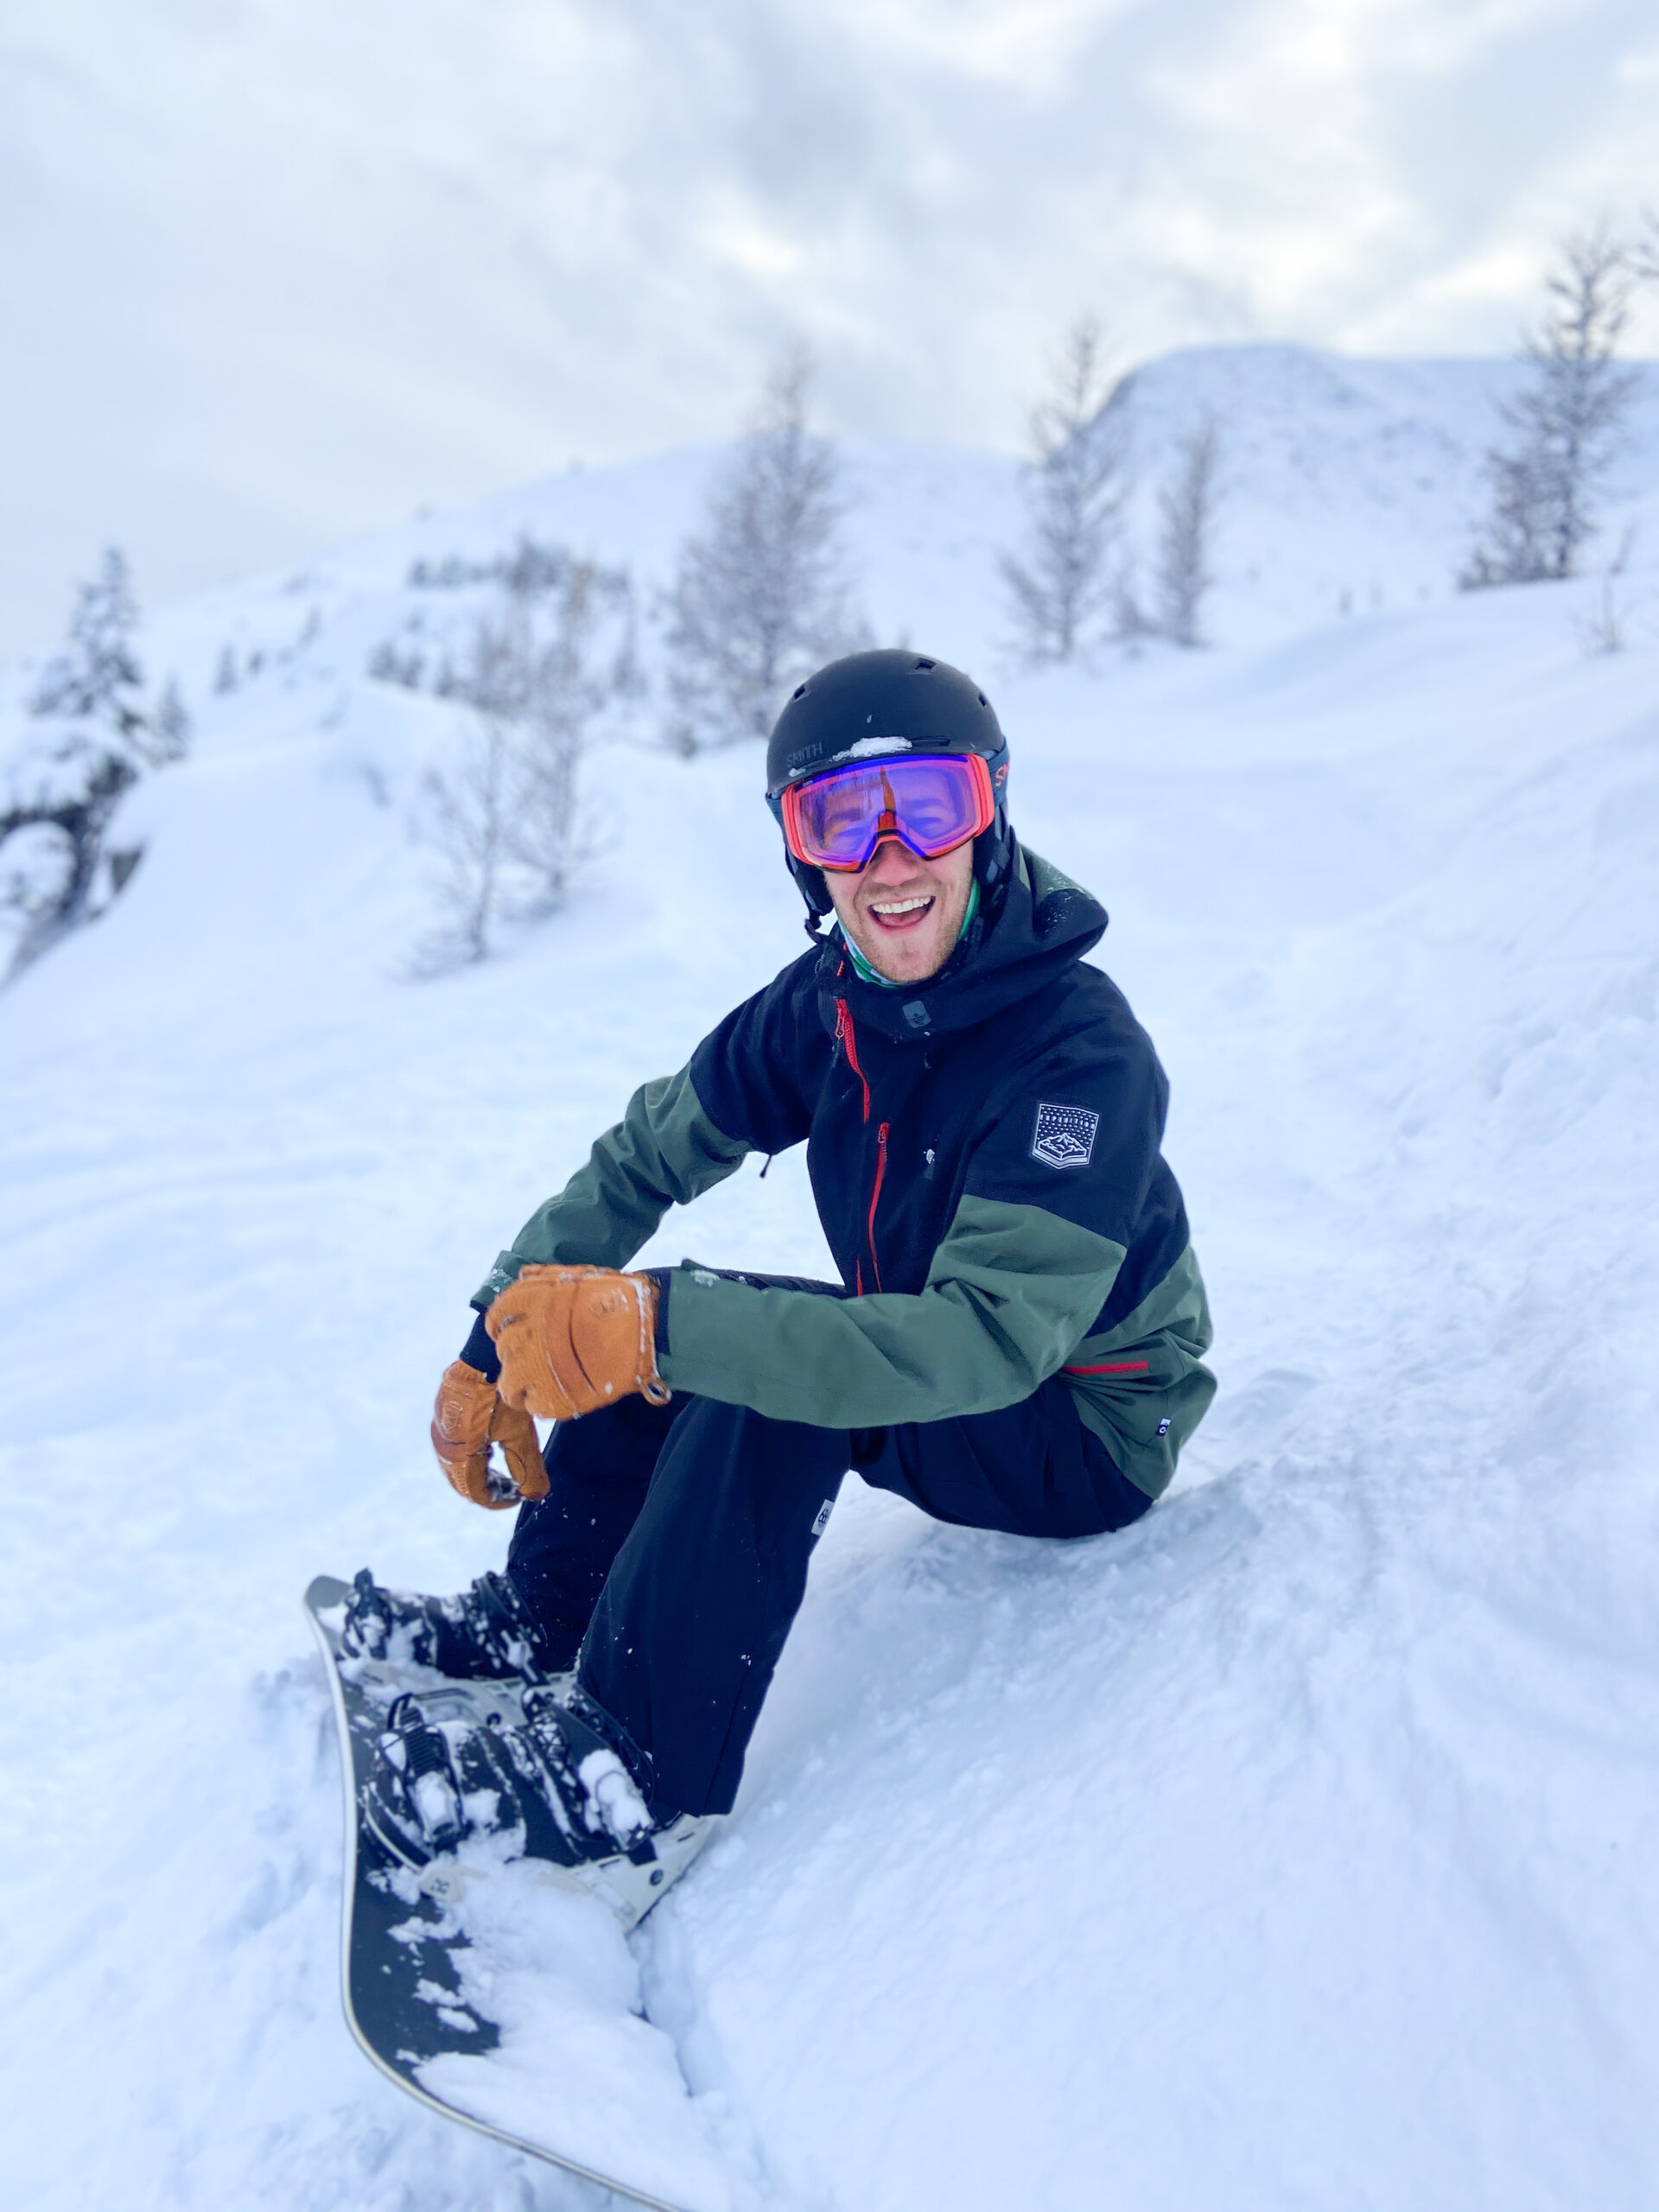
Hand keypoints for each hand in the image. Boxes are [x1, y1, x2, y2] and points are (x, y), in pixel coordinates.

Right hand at [431, 1358, 549, 1510]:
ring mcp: (440, 1423)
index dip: (498, 1500)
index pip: (474, 1491)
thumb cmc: (505, 1395)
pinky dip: (470, 1452)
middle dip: (487, 1487)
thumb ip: (527, 1468)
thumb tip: (536, 1496)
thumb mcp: (520, 1434)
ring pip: (455, 1461)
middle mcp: (442, 1442)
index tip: (519, 1497)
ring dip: (478, 1470)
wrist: (487, 1351)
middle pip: (461, 1479)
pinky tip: (488, 1444)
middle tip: (511, 1488)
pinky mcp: (444, 1407)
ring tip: (502, 1470)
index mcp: (458, 1454)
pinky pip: (452, 1441)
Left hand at [485, 1264, 669, 1421]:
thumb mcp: (579, 1276)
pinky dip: (541, 1403)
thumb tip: (524, 1277)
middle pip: (504, 1352)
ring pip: (510, 1385)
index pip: (498, 1316)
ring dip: (520, 1385)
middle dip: (515, 1356)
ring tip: (538, 1384)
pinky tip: (556, 1395)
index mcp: (533, 1303)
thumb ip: (546, 1277)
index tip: (506, 1332)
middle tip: (533, 1358)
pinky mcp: (555, 1398)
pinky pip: (534, 1406)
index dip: (499, 1326)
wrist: (648, 1327)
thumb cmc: (619, 1297)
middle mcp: (528, 1335)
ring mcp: (539, 1369)